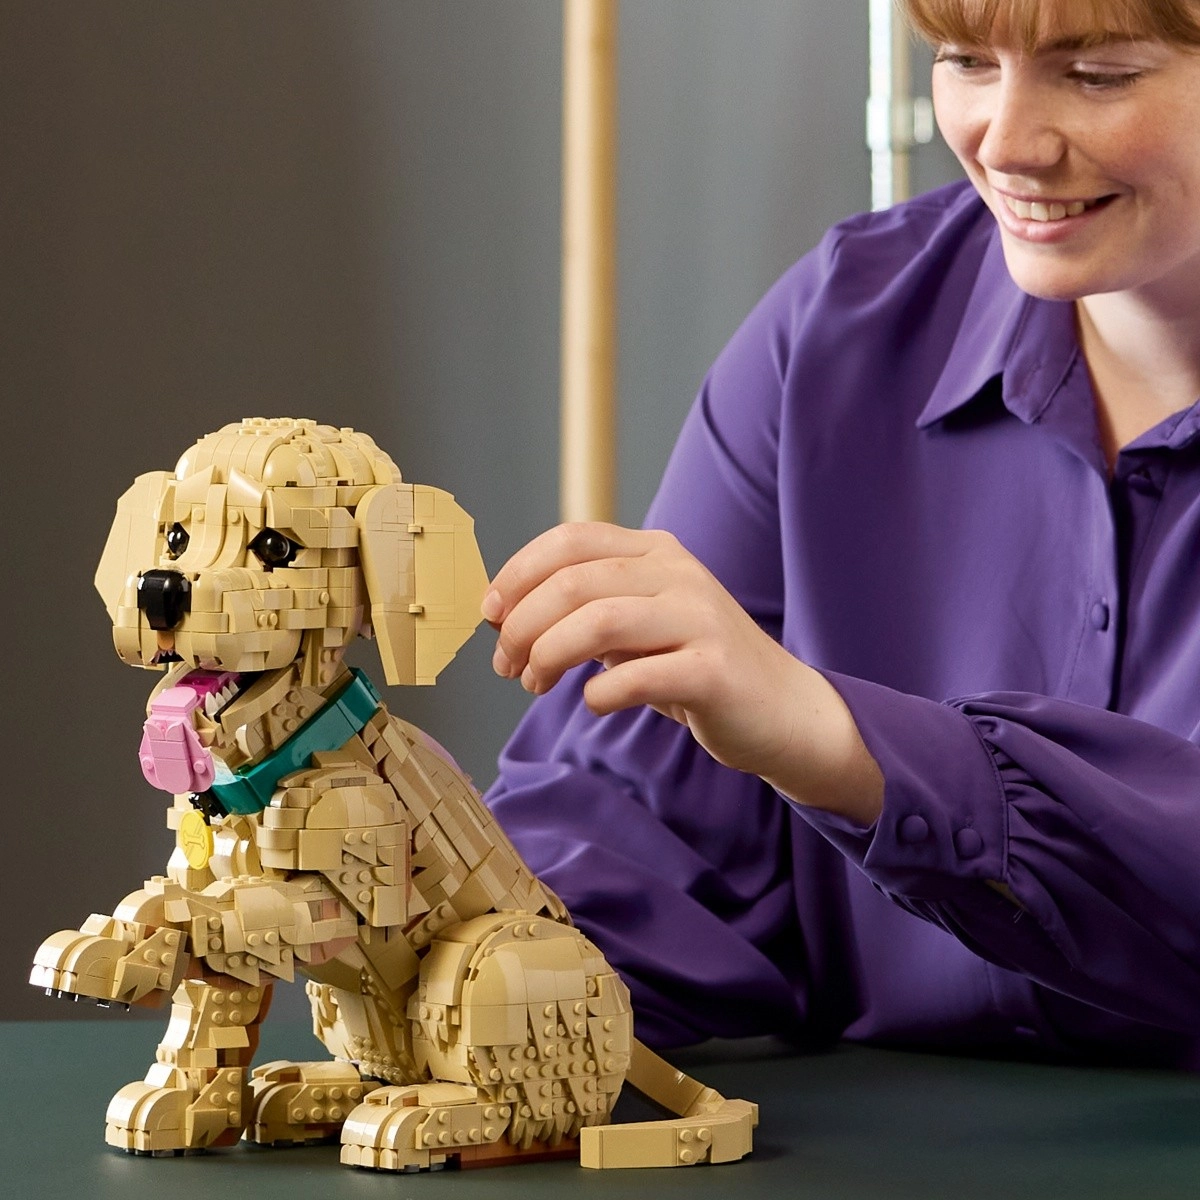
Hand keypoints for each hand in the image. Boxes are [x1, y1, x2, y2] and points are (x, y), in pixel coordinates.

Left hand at [483, 523, 882, 821]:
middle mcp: (679, 574)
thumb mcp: (638, 625)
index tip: (490, 615)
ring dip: (549, 654)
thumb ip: (584, 612)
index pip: (570, 540)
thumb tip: (502, 616)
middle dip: (522, 625)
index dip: (517, 574)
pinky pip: (636, 677)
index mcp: (656, 551)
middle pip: (574, 581)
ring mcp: (700, 619)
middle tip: (505, 664)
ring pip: (598, 621)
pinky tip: (595, 703)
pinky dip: (599, 694)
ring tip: (535, 683)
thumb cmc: (696, 667)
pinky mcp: (714, 670)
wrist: (781, 711)